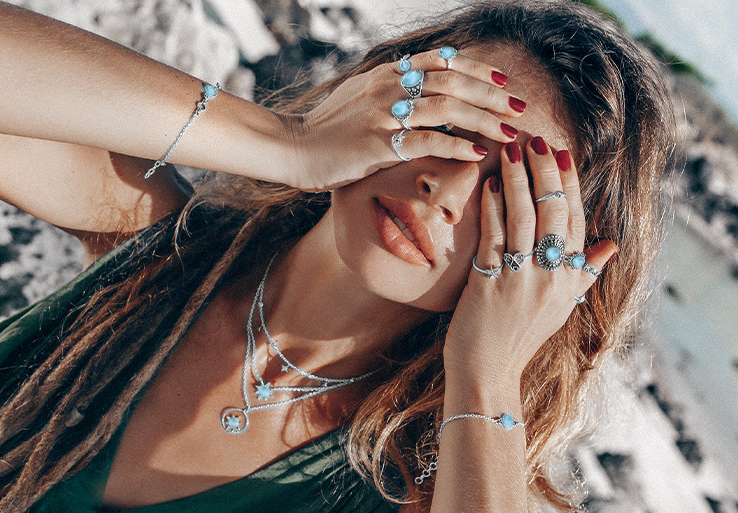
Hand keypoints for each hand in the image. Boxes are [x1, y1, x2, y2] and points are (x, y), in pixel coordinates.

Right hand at [287, 48, 526, 190]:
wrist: (290, 147)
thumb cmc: (324, 130)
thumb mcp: (357, 98)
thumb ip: (387, 92)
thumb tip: (415, 92)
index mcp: (385, 75)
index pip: (441, 62)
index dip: (475, 69)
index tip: (501, 79)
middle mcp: (388, 87)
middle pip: (452, 82)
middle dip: (491, 94)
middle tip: (519, 107)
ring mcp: (382, 114)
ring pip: (447, 108)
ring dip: (483, 119)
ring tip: (508, 131)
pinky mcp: (377, 143)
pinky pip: (427, 140)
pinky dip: (455, 145)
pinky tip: (476, 153)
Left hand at [443, 136, 616, 405]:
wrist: (487, 371)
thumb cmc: (520, 338)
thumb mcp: (561, 307)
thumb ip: (584, 274)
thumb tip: (611, 246)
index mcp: (570, 280)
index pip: (577, 222)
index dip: (570, 185)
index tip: (562, 154)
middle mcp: (551, 278)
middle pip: (554, 213)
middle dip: (547, 172)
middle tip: (538, 140)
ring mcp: (521, 280)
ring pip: (524, 219)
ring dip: (518, 180)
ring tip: (512, 150)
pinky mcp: (489, 283)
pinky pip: (494, 236)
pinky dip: (492, 208)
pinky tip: (489, 184)